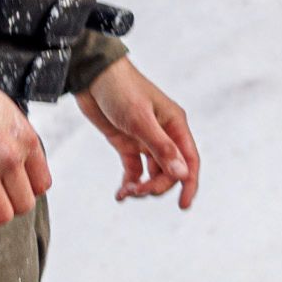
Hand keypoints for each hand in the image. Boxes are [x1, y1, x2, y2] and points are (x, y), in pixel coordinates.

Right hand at [0, 76, 49, 234]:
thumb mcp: (8, 113)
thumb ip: (17, 141)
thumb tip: (19, 168)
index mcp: (25, 139)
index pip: (41, 184)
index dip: (27, 191)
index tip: (13, 189)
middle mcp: (8, 156)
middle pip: (24, 204)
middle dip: (10, 206)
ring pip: (1, 215)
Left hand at [76, 57, 200, 207]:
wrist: (92, 76)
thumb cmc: (121, 90)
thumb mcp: (140, 120)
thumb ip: (161, 148)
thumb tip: (182, 174)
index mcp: (175, 125)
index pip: (189, 160)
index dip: (189, 183)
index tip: (183, 205)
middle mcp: (164, 133)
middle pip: (170, 170)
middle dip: (157, 185)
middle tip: (139, 192)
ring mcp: (144, 139)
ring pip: (152, 172)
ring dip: (142, 185)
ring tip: (127, 192)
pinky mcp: (126, 142)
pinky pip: (133, 169)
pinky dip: (129, 182)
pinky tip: (121, 193)